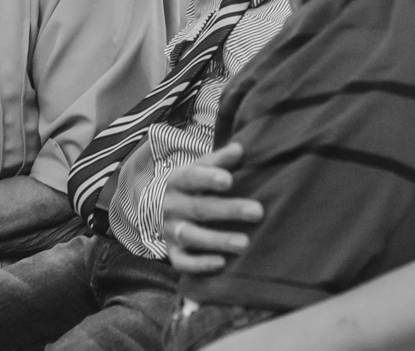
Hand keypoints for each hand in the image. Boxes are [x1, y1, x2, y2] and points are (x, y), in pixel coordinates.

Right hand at [162, 143, 262, 273]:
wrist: (156, 208)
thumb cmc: (189, 185)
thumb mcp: (198, 167)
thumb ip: (218, 160)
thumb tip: (239, 149)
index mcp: (177, 181)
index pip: (191, 177)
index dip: (209, 178)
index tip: (228, 180)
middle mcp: (171, 206)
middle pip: (199, 208)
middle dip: (229, 210)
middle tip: (258, 212)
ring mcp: (170, 230)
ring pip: (192, 236)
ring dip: (218, 240)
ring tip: (245, 243)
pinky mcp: (172, 252)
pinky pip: (182, 262)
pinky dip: (200, 265)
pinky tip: (221, 263)